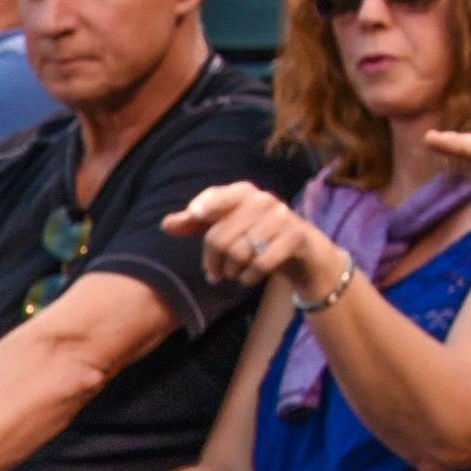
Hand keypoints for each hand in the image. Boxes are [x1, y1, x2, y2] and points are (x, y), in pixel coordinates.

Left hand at [171, 181, 351, 299]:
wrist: (303, 253)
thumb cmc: (257, 239)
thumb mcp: (228, 229)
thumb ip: (197, 224)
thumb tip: (167, 223)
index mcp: (245, 193)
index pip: (218, 196)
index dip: (204, 205)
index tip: (194, 214)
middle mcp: (263, 199)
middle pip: (220, 236)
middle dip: (213, 262)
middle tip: (216, 274)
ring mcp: (282, 216)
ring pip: (239, 252)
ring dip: (232, 272)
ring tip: (237, 273)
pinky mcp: (295, 236)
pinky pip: (260, 263)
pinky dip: (250, 277)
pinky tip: (251, 277)